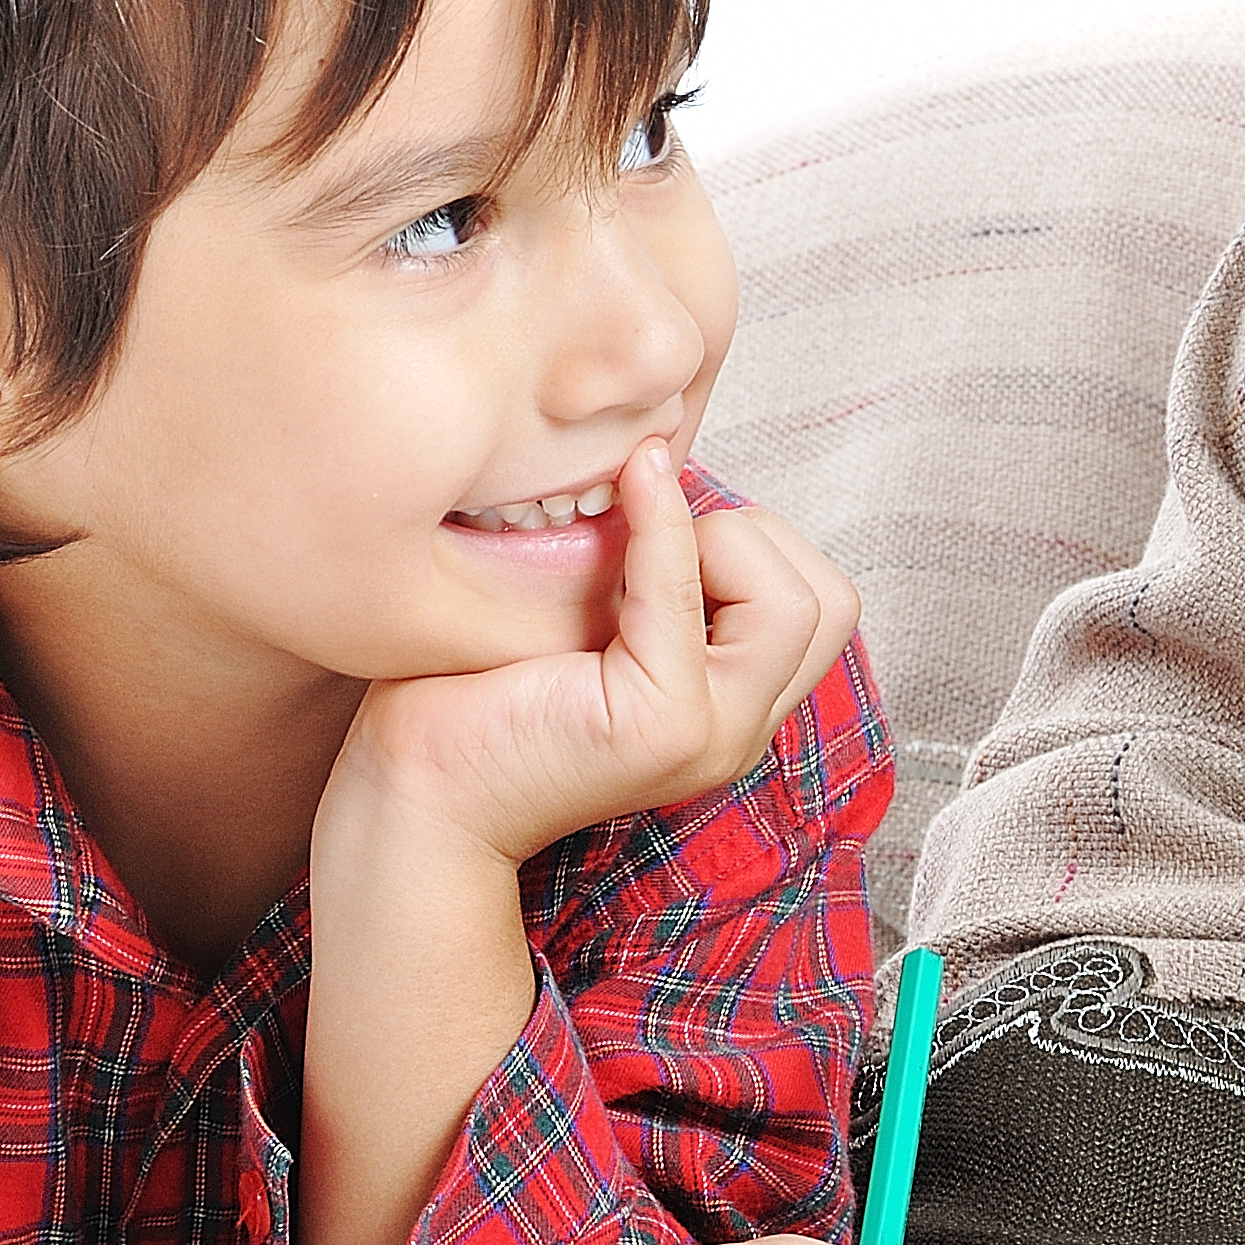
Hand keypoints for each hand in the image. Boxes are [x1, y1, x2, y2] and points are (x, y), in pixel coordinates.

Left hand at [327, 437, 857, 870]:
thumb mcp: (585, 610)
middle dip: (752, 541)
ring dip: (722, 544)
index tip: (653, 537)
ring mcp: (712, 735)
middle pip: (829, 602)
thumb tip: (660, 449)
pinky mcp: (664, 725)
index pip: (818, 599)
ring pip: (802, 606)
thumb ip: (644, 560)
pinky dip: (665, 529)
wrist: (415, 795)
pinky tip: (625, 488)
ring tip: (631, 562)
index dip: (749, 543)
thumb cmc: (474, 696)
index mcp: (729, 706)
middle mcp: (737, 729)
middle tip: (650, 552)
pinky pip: (690, 598)